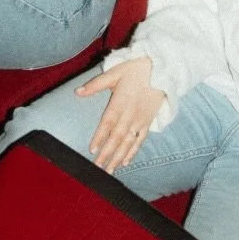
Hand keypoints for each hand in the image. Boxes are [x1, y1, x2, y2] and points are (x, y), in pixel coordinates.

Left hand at [80, 57, 165, 172]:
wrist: (161, 69)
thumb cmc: (135, 70)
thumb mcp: (114, 72)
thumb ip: (96, 84)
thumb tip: (77, 92)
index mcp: (120, 102)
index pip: (108, 123)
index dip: (100, 137)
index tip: (92, 150)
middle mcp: (130, 114)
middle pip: (117, 137)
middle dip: (107, 153)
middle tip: (97, 167)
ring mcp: (140, 120)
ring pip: (128, 142)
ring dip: (118, 157)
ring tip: (109, 170)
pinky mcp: (148, 122)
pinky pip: (140, 140)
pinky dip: (133, 152)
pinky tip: (125, 162)